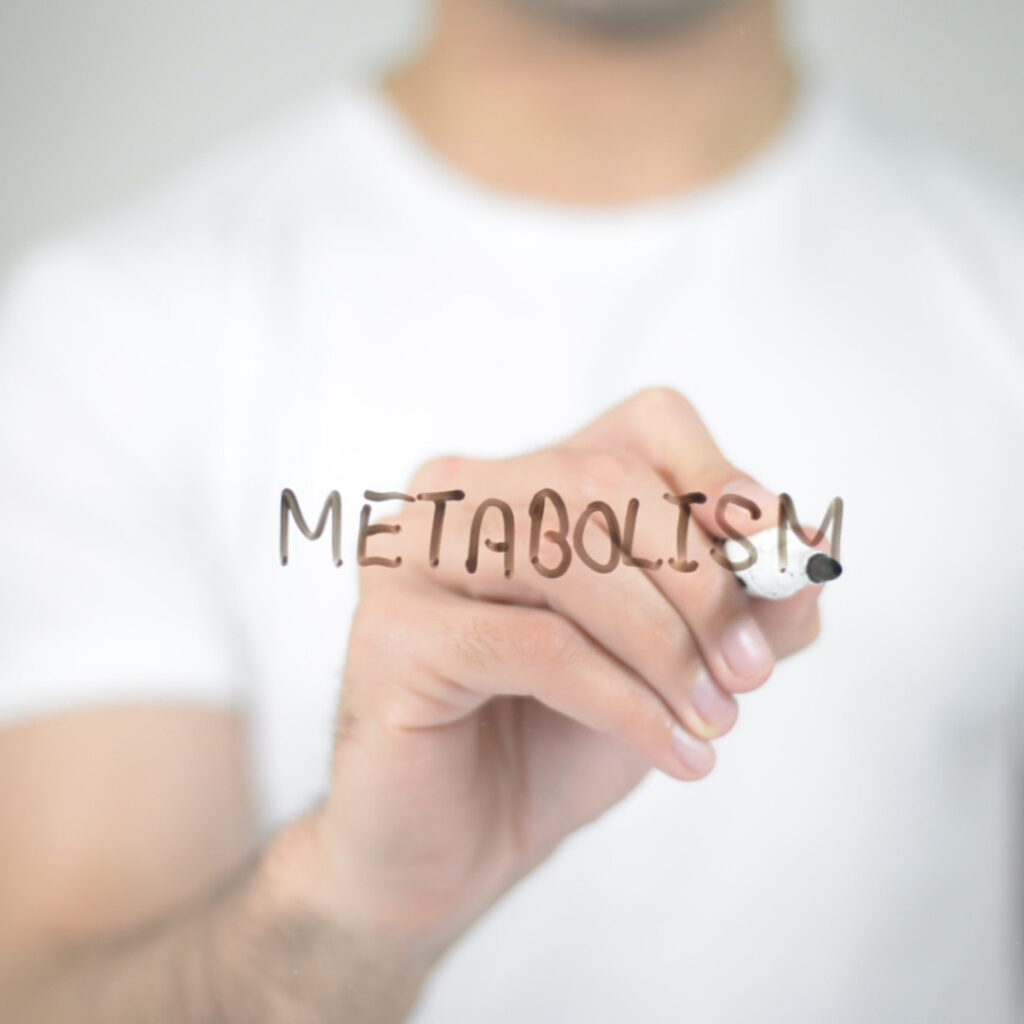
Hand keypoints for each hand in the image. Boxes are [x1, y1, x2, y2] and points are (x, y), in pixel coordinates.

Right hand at [299, 389, 822, 957]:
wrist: (460, 840)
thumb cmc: (557, 735)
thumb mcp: (672, 661)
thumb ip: (740, 605)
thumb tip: (810, 558)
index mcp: (524, 480)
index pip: (640, 427)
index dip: (718, 479)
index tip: (777, 556)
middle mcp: (457, 496)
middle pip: (602, 482)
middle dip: (699, 580)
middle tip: (748, 671)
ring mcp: (410, 555)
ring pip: (563, 553)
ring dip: (663, 646)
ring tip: (711, 720)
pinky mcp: (389, 631)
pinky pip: (536, 645)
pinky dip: (623, 700)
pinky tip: (670, 750)